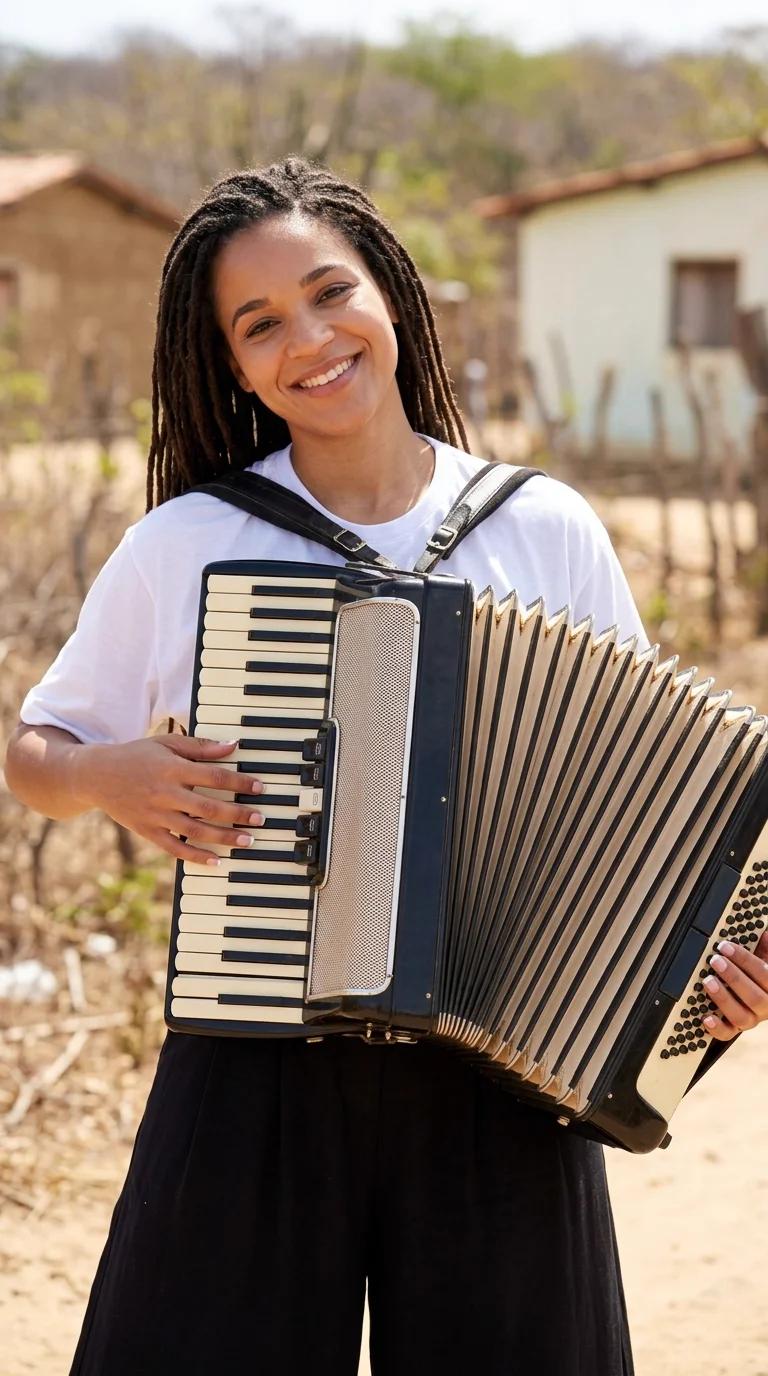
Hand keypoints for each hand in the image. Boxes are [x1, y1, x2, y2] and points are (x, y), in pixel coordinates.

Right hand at [71, 735, 262, 864]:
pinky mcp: (147, 831)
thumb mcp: (166, 744)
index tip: (259, 788)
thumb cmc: (137, 756)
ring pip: (195, 830)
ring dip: (224, 837)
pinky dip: (196, 856)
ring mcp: (155, 815)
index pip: (214, 777)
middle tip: (260, 818)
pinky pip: (174, 848)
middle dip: (237, 814)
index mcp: (172, 768)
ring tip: (247, 840)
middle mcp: (164, 793)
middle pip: (208, 807)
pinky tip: (216, 861)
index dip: (239, 783)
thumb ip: (200, 747)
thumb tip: (232, 747)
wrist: (96, 775)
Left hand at [701, 932, 767, 1040]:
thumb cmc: (760, 968)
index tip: (725, 946)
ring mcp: (752, 1018)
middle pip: (755, 997)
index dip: (745, 960)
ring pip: (741, 1016)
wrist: (759, 988)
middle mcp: (766, 1005)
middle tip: (715, 961)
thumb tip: (761, 931)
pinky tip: (706, 1018)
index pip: (765, 975)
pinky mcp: (736, 1027)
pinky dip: (717, 1028)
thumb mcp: (765, 953)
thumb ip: (765, 945)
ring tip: (707, 981)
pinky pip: (728, 1034)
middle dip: (733, 978)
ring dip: (723, 999)